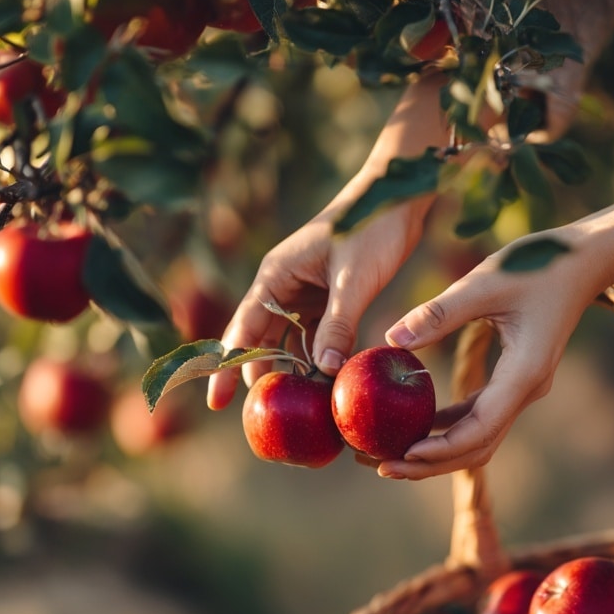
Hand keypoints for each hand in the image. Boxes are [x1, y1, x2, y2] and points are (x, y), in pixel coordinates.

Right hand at [207, 75, 450, 409]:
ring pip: (288, 341)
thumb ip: (338, 323)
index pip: (241, 330)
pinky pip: (315, 335)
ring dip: (291, 372)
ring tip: (295, 410)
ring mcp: (305, 292)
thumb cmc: (371, 226)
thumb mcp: (354, 279)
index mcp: (275, 277)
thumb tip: (323, 371)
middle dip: (258, 378)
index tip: (215, 405)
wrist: (398, 194)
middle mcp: (283, 286)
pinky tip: (325, 384)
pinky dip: (317, 359)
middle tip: (262, 420)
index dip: (226, 369)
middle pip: (260, 341)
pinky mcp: (328, 296)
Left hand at [378, 227, 607, 479]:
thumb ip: (438, 313)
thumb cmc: (538, 264)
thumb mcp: (484, 282)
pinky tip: (416, 425)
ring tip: (389, 455)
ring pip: (477, 438)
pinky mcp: (513, 381)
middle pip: (476, 447)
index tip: (404, 454)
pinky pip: (478, 416)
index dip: (442, 448)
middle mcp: (525, 391)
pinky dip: (447, 427)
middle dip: (430, 463)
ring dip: (436, 452)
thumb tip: (391, 339)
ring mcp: (521, 389)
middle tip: (382, 468)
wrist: (583, 260)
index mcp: (523, 374)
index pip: (481, 429)